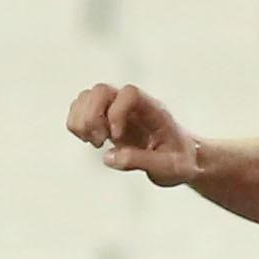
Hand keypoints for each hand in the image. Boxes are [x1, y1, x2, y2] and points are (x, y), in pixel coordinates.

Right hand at [68, 83, 203, 185]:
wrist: (181, 161)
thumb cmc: (180, 162)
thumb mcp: (169, 168)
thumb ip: (142, 161)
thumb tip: (109, 157)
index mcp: (154, 110)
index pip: (130, 93)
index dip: (117, 112)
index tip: (117, 137)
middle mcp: (133, 105)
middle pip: (100, 90)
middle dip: (92, 116)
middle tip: (100, 141)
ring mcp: (117, 109)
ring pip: (85, 98)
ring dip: (81, 121)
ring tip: (96, 142)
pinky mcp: (105, 118)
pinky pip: (79, 109)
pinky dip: (77, 125)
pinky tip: (92, 141)